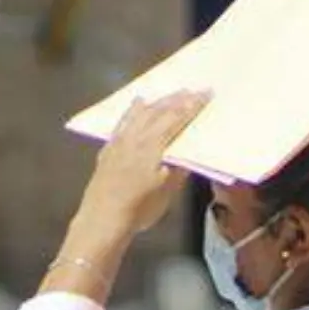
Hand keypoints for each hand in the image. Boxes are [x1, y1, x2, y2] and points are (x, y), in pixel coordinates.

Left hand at [80, 91, 210, 235]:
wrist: (102, 220)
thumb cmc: (138, 210)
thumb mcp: (166, 192)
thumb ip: (178, 170)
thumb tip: (186, 154)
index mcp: (152, 147)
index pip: (176, 120)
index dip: (192, 106)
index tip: (205, 94)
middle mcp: (135, 138)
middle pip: (159, 112)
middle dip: (177, 99)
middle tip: (193, 89)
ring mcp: (120, 141)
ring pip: (141, 113)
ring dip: (158, 101)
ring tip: (172, 93)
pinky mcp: (109, 148)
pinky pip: (123, 121)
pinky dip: (133, 110)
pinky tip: (138, 102)